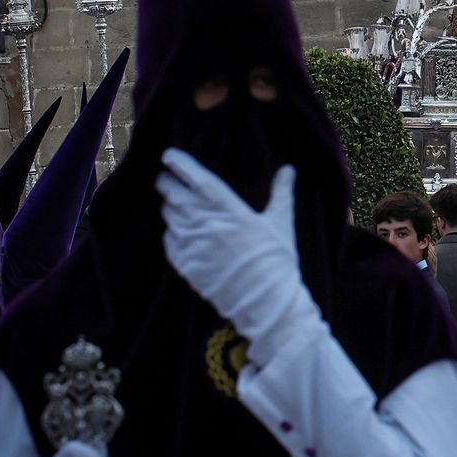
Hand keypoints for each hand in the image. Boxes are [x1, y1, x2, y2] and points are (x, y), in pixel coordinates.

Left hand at [156, 149, 319, 361]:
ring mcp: (192, 244)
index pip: (196, 178)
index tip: (168, 156)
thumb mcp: (281, 223)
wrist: (265, 300)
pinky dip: (172, 233)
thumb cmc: (276, 259)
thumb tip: (289, 169)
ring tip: (177, 206)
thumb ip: (281, 193)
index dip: (179, 164)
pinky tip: (182, 234)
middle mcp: (205, 222)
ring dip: (171, 207)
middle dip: (167, 183)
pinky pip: (169, 241)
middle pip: (173, 194)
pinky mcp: (184, 263)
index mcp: (229, 208)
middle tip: (167, 180)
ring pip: (169, 215)